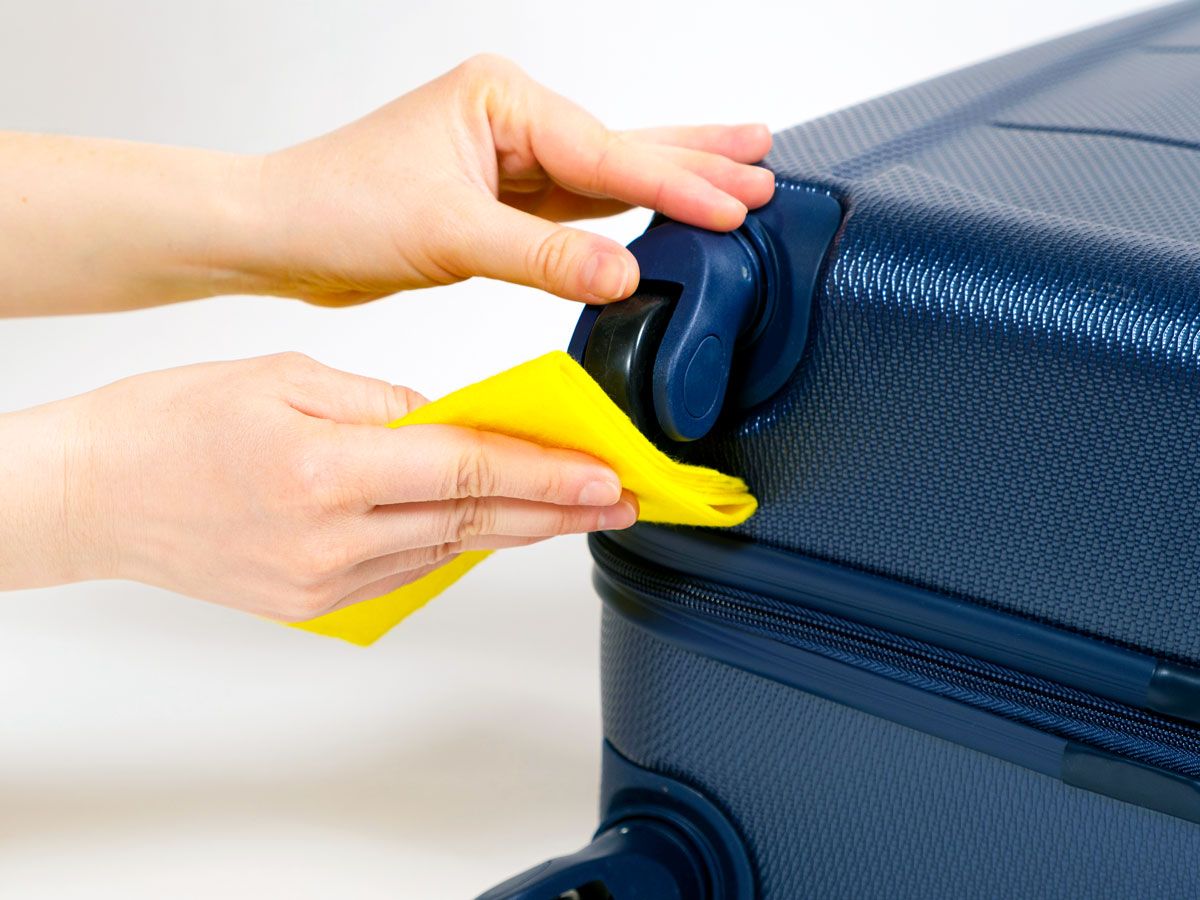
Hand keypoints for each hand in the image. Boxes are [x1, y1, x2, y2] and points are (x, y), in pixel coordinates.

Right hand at [9, 353, 634, 619]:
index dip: (549, 475)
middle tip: (618, 501)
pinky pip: (407, 571)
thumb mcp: (287, 379)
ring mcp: (323, 584)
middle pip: (475, 521)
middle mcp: (331, 541)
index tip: (606, 477)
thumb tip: (452, 422)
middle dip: (557, 511)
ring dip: (514, 529)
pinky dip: (454, 543)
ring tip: (568, 510)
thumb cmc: (173, 422)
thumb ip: (383, 404)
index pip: (470, 470)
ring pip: (448, 550)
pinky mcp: (313, 605)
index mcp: (326, 470)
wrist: (95, 493)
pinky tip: (488, 526)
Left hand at [242, 54, 774, 305]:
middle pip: (623, 146)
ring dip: (671, 180)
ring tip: (740, 169)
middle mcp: (511, 123)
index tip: (733, 207)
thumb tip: (625, 274)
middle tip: (764, 165)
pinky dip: (626, 216)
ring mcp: (510, 163)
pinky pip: (581, 210)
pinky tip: (667, 210)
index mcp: (500, 103)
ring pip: (609, 175)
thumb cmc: (337, 207)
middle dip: (695, 159)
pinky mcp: (503, 204)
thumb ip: (543, 257)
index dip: (673, 184)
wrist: (282, 234)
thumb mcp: (449, 233)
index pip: (604, 152)